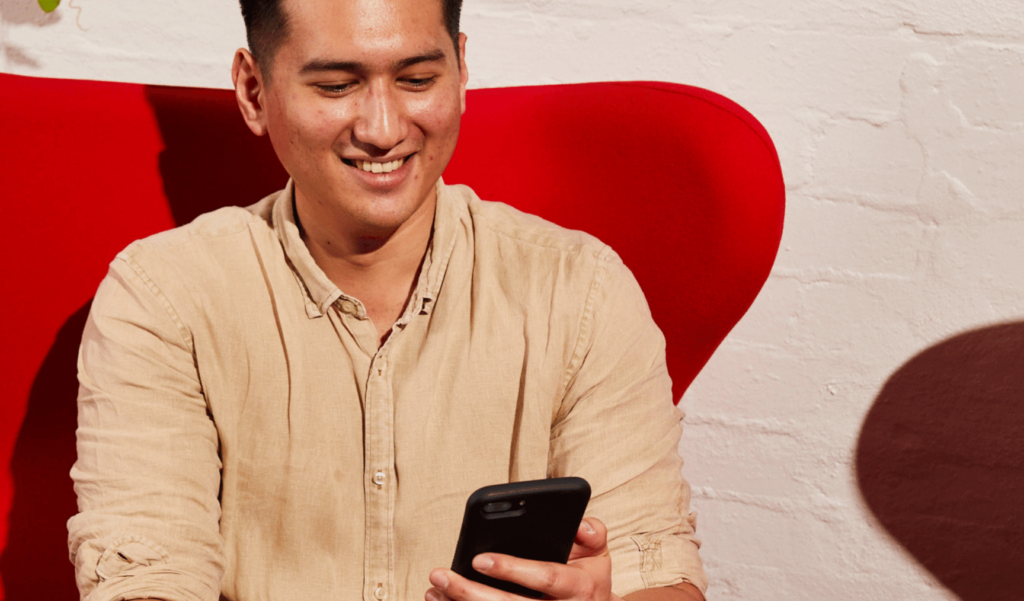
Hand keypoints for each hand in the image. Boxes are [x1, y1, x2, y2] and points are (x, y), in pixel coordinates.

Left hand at [426, 517, 618, 600]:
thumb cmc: (589, 577)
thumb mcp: (598, 552)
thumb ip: (592, 533)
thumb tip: (579, 525)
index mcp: (580, 587)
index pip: (545, 577)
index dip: (512, 569)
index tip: (480, 558)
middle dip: (472, 593)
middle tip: (441, 575)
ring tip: (434, 588)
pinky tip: (441, 600)